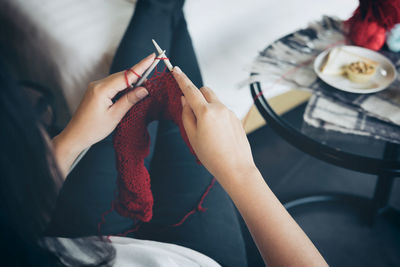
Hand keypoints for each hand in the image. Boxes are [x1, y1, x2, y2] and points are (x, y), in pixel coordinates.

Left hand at [53, 53, 154, 175]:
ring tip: (143, 90)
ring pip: (119, 80)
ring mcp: (96, 87)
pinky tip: (130, 94)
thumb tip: (144, 89)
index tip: (152, 57)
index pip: (126, 75)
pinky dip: (123, 88)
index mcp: (102, 89)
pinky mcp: (96, 92)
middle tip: (152, 79)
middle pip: (123, 76)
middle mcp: (98, 84)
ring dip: (131, 84)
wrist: (75, 136)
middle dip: (138, 76)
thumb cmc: (93, 129)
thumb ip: (129, 100)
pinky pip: (113, 85)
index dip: (141, 66)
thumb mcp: (115, 116)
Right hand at [172, 66, 256, 185]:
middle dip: (197, 94)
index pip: (191, 89)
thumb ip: (187, 115)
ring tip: (206, 129)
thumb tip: (185, 100)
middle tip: (192, 110)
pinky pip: (222, 110)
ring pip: (214, 100)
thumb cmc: (212, 156)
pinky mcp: (236, 118)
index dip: (181, 79)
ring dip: (207, 105)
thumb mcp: (192, 137)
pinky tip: (216, 134)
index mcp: (206, 112)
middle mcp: (219, 108)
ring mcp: (229, 112)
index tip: (176, 70)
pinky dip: (216, 115)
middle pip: (205, 90)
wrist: (236, 168)